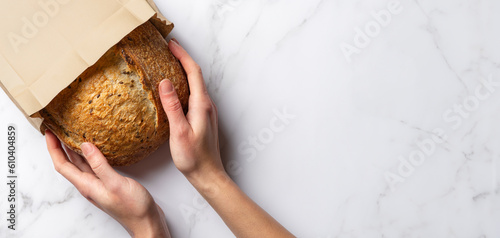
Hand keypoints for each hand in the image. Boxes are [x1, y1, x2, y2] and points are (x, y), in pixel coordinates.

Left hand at [45, 130, 169, 237]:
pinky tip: (95, 148)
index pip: (62, 165)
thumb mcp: (115, 183)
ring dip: (73, 150)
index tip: (49, 132)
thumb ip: (100, 165)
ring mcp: (99, 184)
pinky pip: (94, 166)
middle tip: (57, 129)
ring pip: (81, 164)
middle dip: (60, 147)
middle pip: (68, 164)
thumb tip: (85, 146)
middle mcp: (89, 185)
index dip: (53, 148)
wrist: (145, 221)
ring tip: (71, 134)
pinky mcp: (109, 183)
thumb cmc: (133, 207)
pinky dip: (90, 155)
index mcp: (87, 185)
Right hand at [159, 39, 293, 237]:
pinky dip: (185, 84)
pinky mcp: (203, 118)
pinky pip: (194, 94)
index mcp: (201, 105)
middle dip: (183, 59)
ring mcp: (206, 111)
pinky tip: (175, 89)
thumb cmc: (194, 158)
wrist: (208, 175)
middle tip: (168, 49)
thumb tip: (166, 82)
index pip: (193, 72)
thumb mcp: (179, 132)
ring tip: (169, 63)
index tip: (171, 44)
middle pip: (196, 75)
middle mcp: (207, 105)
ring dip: (184, 71)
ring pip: (196, 84)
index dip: (183, 56)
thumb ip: (173, 107)